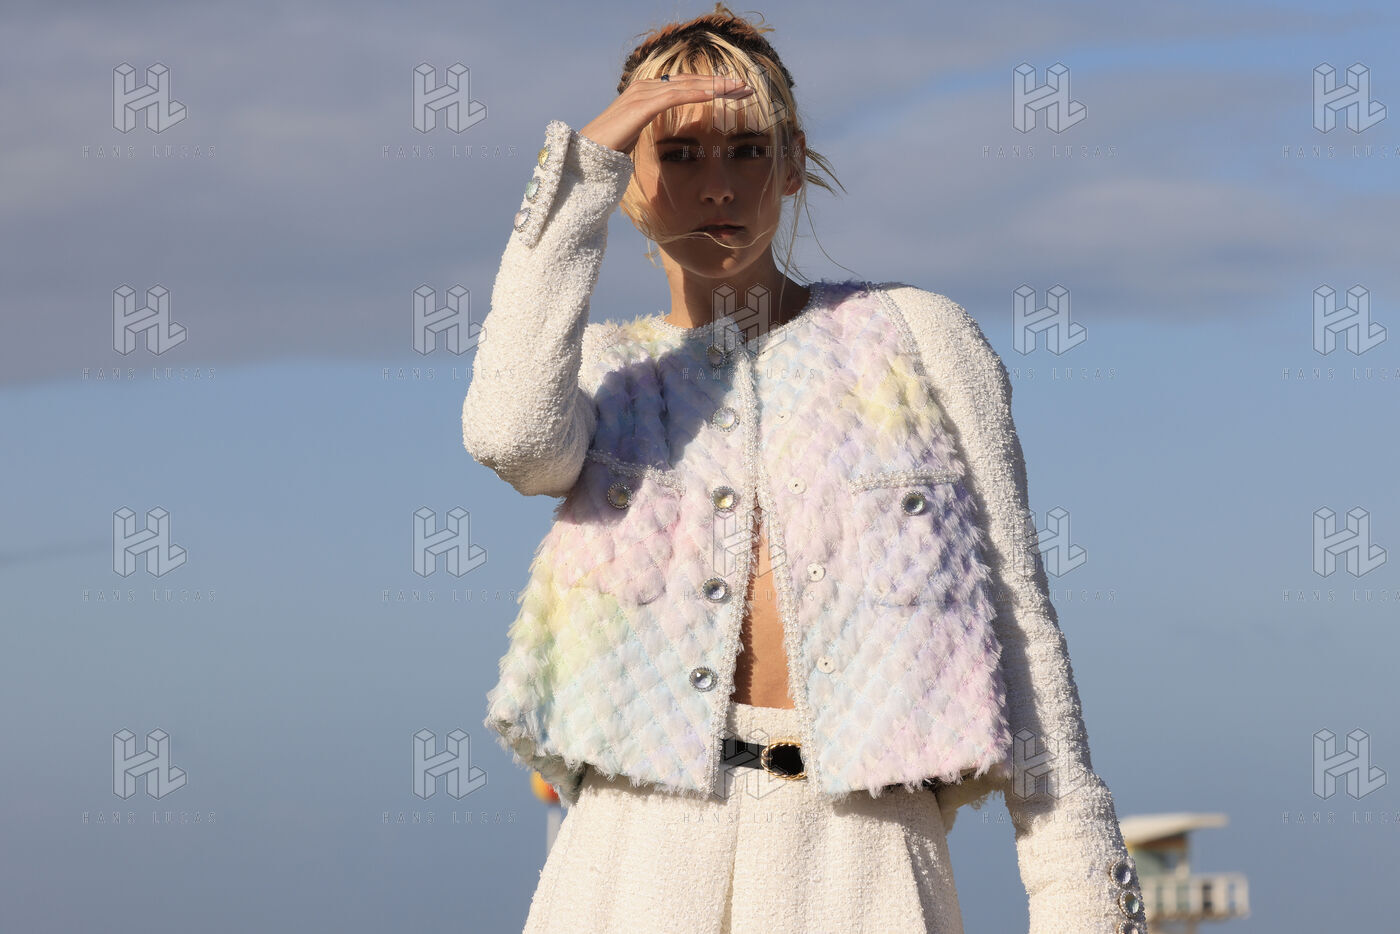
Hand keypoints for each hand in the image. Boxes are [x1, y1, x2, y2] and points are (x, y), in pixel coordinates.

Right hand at [579, 74, 752, 155]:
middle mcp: (645, 88)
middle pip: (690, 82)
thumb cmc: (608, 155)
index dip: (712, 88)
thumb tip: (660, 143)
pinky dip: (698, 93)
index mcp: (646, 95)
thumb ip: (649, 133)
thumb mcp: (636, 140)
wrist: (584, 159)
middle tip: (747, 88)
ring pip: (687, 85)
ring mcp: (642, 94)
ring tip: (739, 89)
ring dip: (716, 86)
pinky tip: (717, 94)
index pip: (685, 86)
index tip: (735, 94)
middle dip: (721, 84)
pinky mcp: (641, 105)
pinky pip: (675, 96)